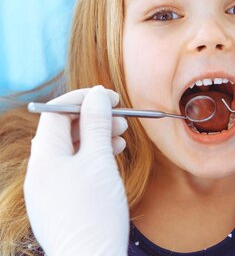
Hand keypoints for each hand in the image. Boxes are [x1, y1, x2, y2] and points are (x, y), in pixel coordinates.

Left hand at [24, 86, 129, 255]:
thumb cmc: (94, 211)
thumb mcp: (99, 161)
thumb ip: (96, 125)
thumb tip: (96, 96)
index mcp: (44, 156)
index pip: (57, 112)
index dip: (83, 99)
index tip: (110, 96)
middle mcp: (40, 170)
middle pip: (63, 130)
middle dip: (92, 118)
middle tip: (121, 118)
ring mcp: (48, 187)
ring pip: (71, 149)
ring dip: (95, 137)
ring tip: (121, 137)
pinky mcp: (60, 202)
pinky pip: (73, 168)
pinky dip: (93, 157)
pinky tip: (113, 157)